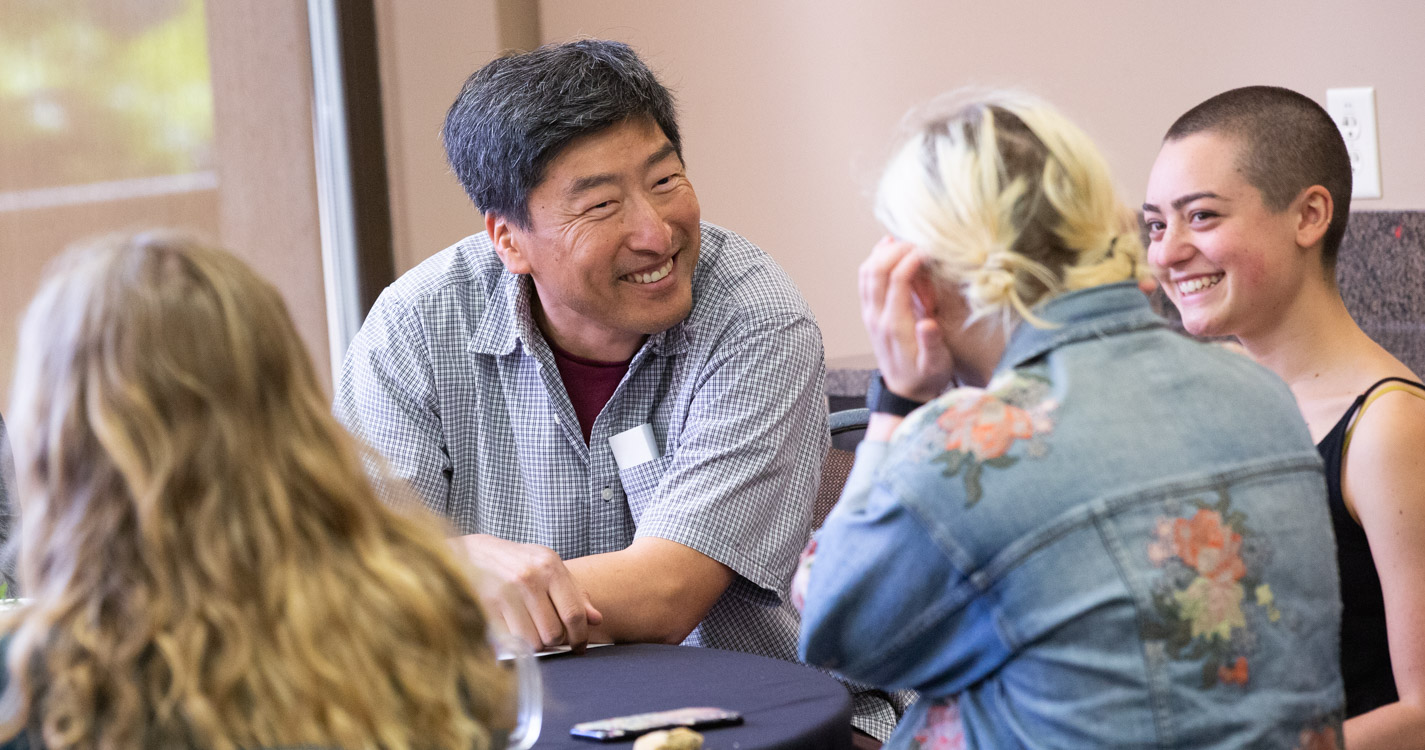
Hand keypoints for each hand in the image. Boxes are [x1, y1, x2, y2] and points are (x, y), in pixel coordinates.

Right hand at [453, 534, 602, 650]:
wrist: (473, 553)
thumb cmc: (517, 562)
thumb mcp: (548, 567)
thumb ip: (575, 593)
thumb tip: (596, 620)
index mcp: (550, 566)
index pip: (573, 614)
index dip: (580, 636)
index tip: (579, 646)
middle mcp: (528, 579)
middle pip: (554, 634)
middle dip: (556, 642)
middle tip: (551, 638)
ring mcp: (505, 594)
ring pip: (532, 642)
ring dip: (534, 645)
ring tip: (530, 632)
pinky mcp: (485, 608)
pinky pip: (510, 642)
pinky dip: (514, 645)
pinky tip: (513, 633)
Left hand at [859, 236, 955, 402]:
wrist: (904, 392)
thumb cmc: (924, 377)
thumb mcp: (935, 365)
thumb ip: (931, 344)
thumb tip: (928, 323)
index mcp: (894, 324)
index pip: (896, 280)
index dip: (911, 259)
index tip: (929, 250)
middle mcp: (877, 316)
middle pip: (876, 269)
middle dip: (897, 249)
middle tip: (919, 244)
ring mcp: (870, 313)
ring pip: (866, 271)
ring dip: (884, 253)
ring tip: (907, 246)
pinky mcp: (870, 312)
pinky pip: (865, 279)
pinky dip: (875, 260)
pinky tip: (888, 249)